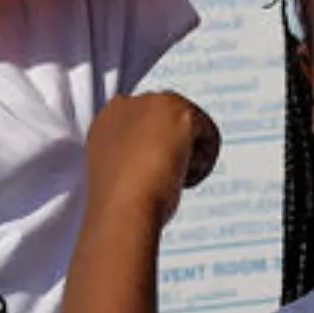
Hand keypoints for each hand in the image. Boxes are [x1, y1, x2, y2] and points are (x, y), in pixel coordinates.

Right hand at [85, 92, 219, 233]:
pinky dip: (205, 160)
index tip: (154, 173)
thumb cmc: (120, 205)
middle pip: (168, 119)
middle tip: (167, 179)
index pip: (143, 124)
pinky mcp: (178, 111)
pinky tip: (184, 179)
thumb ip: (134, 157)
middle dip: (175, 146)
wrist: (121, 209)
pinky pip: (209, 133)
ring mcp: (150, 103)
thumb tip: (160, 164)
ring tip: (173, 181)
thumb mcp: (120, 174)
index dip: (155, 148)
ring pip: (190, 125)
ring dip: (189, 153)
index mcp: (104, 121)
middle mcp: (123, 105)